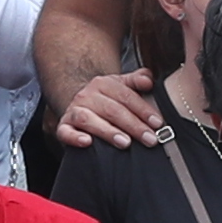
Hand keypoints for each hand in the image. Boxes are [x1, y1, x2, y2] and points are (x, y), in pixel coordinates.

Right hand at [53, 67, 171, 149]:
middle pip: (112, 110)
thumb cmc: (106, 100)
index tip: (157, 123)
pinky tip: (87, 142)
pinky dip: (75, 137)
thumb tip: (148, 80)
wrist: (81, 106)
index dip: (143, 109)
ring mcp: (74, 110)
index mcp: (103, 83)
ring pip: (89, 119)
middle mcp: (87, 95)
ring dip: (108, 131)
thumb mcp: (121, 86)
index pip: (126, 96)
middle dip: (133, 125)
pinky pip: (65, 132)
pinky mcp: (63, 126)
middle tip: (149, 139)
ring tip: (125, 143)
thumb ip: (136, 81)